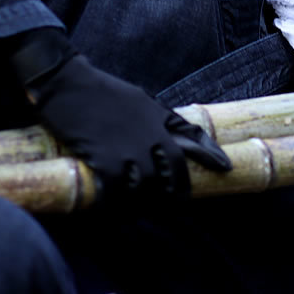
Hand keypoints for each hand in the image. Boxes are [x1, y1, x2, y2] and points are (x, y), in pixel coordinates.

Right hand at [8, 28, 231, 197]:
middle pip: (174, 173)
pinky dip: (121, 203)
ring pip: (149, 188)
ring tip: (144, 210)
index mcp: (160, 118)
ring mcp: (130, 150)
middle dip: (177, 191)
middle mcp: (151, 136)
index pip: (195, 139)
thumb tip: (175, 135)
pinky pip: (120, 192)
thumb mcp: (141, 99)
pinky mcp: (106, 161)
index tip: (226, 168)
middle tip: (174, 202)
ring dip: (148, 202)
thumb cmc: (102, 91)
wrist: (67, 84)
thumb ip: (161, 118)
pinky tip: (118, 207)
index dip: (212, 156)